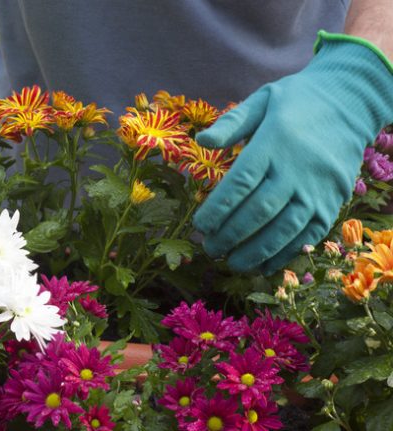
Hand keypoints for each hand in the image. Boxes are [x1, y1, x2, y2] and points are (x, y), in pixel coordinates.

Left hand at [193, 32, 392, 273]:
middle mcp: (298, 168)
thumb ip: (231, 123)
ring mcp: (319, 188)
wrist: (351, 102)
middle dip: (231, 234)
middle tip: (210, 248)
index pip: (241, 182)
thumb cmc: (296, 102)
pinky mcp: (334, 201)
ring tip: (232, 262)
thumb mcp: (261, 100)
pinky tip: (264, 265)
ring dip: (256, 250)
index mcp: (274, 142)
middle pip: (260, 210)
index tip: (200, 225)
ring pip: (285, 228)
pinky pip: (309, 233)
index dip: (218, 208)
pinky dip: (286, 253)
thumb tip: (201, 141)